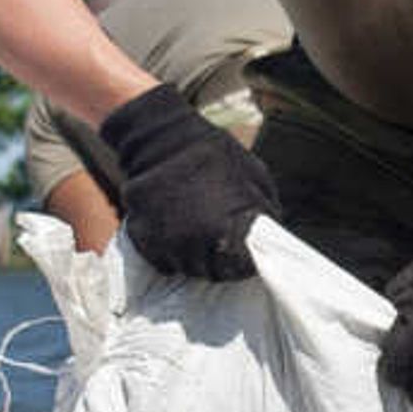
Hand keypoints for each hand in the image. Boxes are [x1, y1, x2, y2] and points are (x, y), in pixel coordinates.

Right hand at [100, 84, 277, 279]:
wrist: (162, 138)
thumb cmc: (215, 154)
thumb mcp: (255, 175)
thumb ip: (264, 209)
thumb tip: (271, 238)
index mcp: (223, 228)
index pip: (237, 269)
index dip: (241, 263)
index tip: (240, 252)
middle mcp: (193, 241)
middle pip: (210, 273)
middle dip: (217, 262)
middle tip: (216, 240)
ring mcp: (165, 241)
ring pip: (184, 269)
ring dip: (192, 258)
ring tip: (195, 233)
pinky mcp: (142, 236)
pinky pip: (160, 260)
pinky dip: (167, 252)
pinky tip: (174, 230)